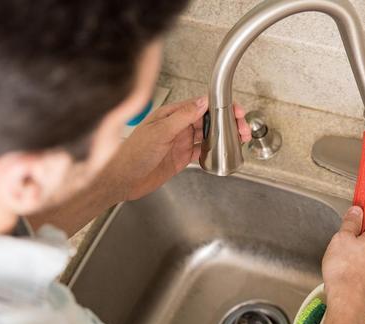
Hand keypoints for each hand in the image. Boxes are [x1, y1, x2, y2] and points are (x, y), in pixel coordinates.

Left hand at [113, 96, 251, 201]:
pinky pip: (201, 152)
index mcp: (171, 115)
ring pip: (207, 136)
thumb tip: (202, 102)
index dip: (220, 107)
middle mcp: (176, 127)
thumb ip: (182, 117)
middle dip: (226, 122)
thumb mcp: (160, 131)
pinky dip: (212, 152)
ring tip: (238, 140)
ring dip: (223, 137)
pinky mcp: (180, 158)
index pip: (200, 106)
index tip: (234, 110)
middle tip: (241, 128)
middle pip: (208, 120)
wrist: (122, 179)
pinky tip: (221, 153)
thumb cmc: (133, 153)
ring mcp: (179, 142)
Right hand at [321, 206, 364, 323]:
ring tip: (341, 271)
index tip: (346, 236)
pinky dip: (357, 278)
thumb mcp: (341, 238)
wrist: (348, 302)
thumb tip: (356, 211)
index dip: (353, 234)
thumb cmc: (345, 272)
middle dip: (354, 251)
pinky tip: (346, 281)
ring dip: (356, 265)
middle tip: (340, 256)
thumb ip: (350, 223)